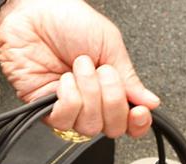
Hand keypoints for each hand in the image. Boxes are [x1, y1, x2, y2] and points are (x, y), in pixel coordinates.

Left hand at [0, 0, 159, 138]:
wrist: (35, 13)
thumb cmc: (69, 22)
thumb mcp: (110, 45)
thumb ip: (129, 78)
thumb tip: (150, 102)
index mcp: (110, 88)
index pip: (128, 122)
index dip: (137, 123)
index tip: (139, 111)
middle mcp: (91, 103)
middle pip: (112, 128)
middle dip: (112, 99)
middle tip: (103, 71)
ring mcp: (68, 109)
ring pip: (89, 126)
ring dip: (89, 92)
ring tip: (80, 67)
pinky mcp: (44, 110)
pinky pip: (65, 120)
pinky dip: (69, 97)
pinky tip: (65, 80)